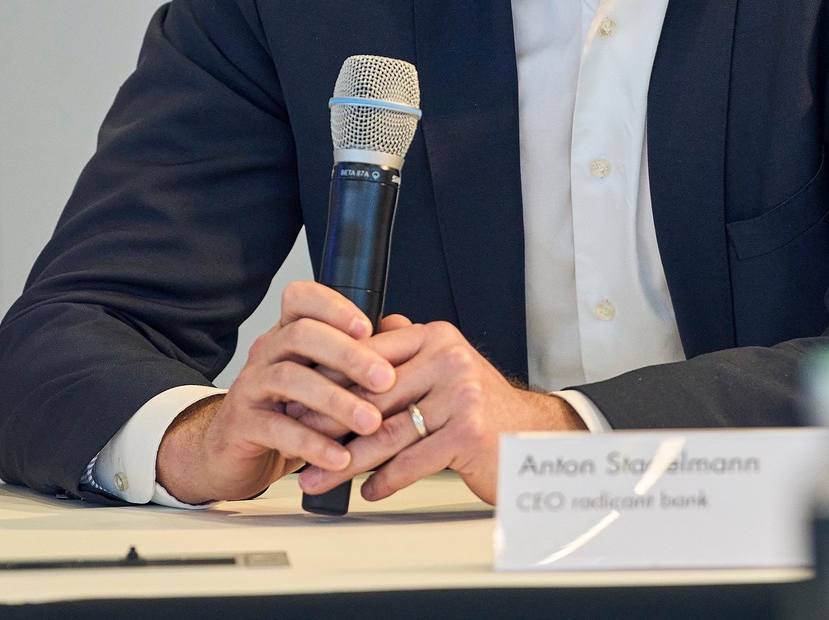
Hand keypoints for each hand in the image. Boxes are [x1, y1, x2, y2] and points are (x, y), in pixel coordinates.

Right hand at [155, 281, 395, 503]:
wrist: (236, 453)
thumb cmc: (290, 411)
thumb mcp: (326, 379)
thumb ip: (361, 355)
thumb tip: (404, 329)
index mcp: (287, 334)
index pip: (301, 299)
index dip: (334, 307)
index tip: (367, 328)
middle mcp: (266, 352)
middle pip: (301, 334)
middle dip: (348, 356)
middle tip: (386, 380)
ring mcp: (250, 386)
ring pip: (289, 379)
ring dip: (336, 401)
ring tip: (369, 423)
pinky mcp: (241, 424)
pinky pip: (276, 428)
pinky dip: (311, 443)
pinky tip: (339, 458)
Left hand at [294, 318, 584, 504]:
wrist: (532, 437)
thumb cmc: (481, 409)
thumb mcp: (443, 370)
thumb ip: (405, 355)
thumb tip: (356, 343)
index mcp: (436, 338)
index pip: (369, 356)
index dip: (329, 381)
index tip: (298, 401)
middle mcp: (449, 359)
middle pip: (373, 397)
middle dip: (328, 424)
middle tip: (297, 442)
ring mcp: (461, 394)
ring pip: (387, 433)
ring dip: (347, 461)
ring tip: (318, 477)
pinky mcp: (468, 431)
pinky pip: (413, 461)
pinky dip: (386, 480)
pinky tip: (368, 490)